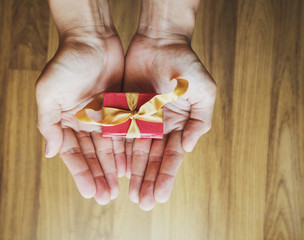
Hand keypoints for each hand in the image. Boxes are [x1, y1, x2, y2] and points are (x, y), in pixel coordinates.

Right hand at [36, 28, 125, 204]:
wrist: (92, 38)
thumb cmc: (66, 63)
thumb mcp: (48, 93)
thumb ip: (47, 124)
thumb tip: (49, 154)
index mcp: (64, 121)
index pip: (72, 154)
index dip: (80, 174)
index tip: (89, 192)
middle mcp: (83, 122)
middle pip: (91, 155)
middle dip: (98, 176)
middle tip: (106, 197)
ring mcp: (102, 116)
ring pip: (108, 148)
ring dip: (112, 168)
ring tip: (118, 188)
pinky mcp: (119, 108)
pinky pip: (123, 133)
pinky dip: (125, 150)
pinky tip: (129, 166)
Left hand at [124, 32, 215, 209]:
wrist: (160, 41)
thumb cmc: (186, 64)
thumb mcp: (203, 92)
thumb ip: (200, 122)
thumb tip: (188, 149)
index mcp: (179, 125)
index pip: (172, 157)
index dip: (166, 177)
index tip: (159, 197)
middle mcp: (160, 126)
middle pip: (152, 159)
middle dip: (148, 181)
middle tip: (143, 203)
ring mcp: (141, 120)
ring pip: (136, 151)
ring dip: (133, 173)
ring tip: (129, 193)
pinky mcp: (125, 110)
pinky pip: (120, 134)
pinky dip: (119, 151)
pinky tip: (116, 169)